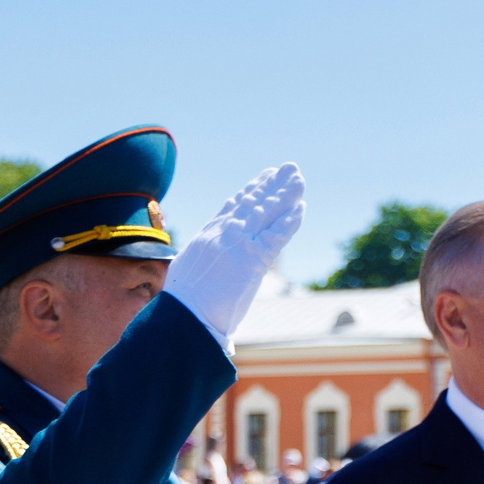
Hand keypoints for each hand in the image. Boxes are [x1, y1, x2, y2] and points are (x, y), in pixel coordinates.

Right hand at [163, 162, 306, 343]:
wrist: (185, 315)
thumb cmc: (183, 302)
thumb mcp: (187, 268)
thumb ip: (201, 257)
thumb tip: (200, 262)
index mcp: (208, 234)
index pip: (234, 205)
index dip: (252, 189)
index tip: (264, 176)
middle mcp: (223, 233)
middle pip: (254, 202)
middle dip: (273, 184)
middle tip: (289, 168)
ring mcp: (238, 244)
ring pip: (266, 213)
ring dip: (286, 195)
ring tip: (299, 180)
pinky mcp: (252, 260)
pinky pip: (276, 236)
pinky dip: (289, 222)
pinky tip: (301, 208)